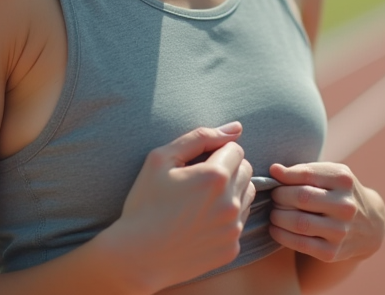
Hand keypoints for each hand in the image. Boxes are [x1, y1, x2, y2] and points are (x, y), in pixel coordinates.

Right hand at [103, 122, 254, 290]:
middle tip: (197, 182)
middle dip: (227, 169)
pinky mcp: (231, 249)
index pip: (236, 149)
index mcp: (215, 176)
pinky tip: (199, 223)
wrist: (137, 256)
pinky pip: (238, 222)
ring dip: (230, 192)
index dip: (216, 152)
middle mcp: (230, 203)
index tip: (196, 165)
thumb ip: (200, 137)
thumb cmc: (145, 204)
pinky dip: (225, 218)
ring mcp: (233, 228)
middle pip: (245, 171)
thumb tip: (236, 128)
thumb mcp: (161, 159)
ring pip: (246, 195)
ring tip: (200, 201)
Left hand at [267, 162, 384, 263]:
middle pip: (301, 197)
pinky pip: (299, 244)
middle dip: (279, 196)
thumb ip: (303, 170)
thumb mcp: (330, 175)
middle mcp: (345, 206)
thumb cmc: (339, 193)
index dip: (284, 176)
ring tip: (274, 213)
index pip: (306, 174)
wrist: (368, 226)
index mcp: (344, 180)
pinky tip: (275, 229)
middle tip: (274, 197)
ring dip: (278, 216)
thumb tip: (274, 170)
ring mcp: (340, 231)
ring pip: (298, 222)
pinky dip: (281, 235)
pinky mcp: (332, 252)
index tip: (274, 176)